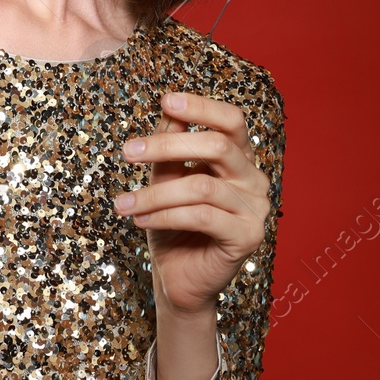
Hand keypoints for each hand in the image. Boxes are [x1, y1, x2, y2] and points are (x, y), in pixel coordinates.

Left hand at [114, 91, 271, 316]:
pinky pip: (201, 216)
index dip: (201, 107)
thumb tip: (168, 107)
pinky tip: (140, 220)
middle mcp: (254, 179)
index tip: (165, 101)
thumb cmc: (172, 225)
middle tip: (127, 152)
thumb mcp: (166, 177)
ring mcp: (256, 208)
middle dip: (166, 145)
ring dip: (154, 193)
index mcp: (239, 158)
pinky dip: (164, 215)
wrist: (178, 278)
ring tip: (123, 203)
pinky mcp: (248, 236)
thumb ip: (171, 144)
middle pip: (217, 146)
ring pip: (201, 186)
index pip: (232, 120)